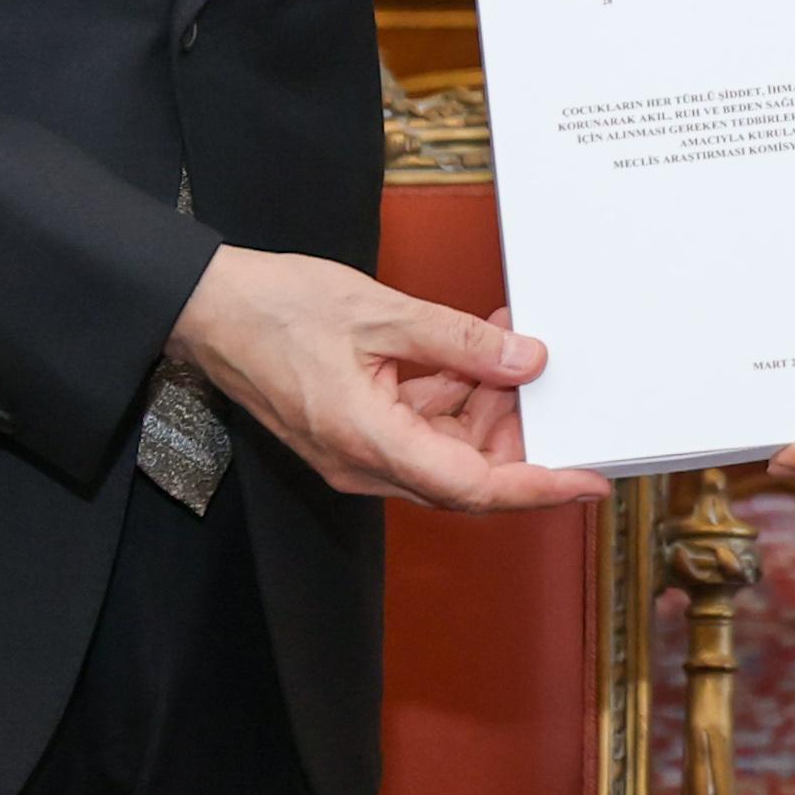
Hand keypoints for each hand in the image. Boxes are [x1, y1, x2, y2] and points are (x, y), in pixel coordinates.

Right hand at [172, 244, 608, 510]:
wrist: (204, 307)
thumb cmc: (272, 308)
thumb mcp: (379, 311)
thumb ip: (458, 341)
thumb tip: (525, 360)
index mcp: (369, 442)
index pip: (476, 487)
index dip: (541, 487)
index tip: (590, 479)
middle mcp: (363, 462)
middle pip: (466, 471)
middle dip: (515, 430)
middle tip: (548, 379)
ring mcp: (355, 451)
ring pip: (445, 449)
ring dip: (483, 406)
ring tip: (510, 345)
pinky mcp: (351, 430)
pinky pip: (417, 427)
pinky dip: (450, 394)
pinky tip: (469, 350)